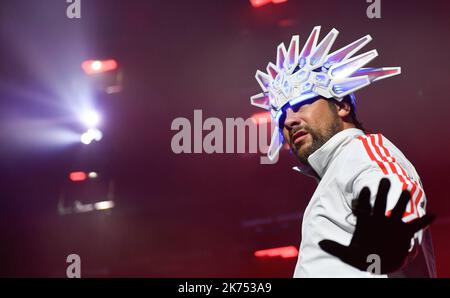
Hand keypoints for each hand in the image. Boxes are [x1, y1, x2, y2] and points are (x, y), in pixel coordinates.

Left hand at [319, 178, 435, 273]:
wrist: (377, 262)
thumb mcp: (348, 255)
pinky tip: (432, 215)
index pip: (364, 208)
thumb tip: (320, 243)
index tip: (364, 190)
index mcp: (365, 222)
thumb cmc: (362, 256)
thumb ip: (335, 248)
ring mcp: (392, 225)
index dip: (364, 199)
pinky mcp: (403, 233)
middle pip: (381, 204)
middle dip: (382, 192)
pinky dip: (424, 221)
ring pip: (398, 210)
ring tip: (406, 191)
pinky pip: (415, 226)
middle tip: (384, 179)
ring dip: (402, 202)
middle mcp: (379, 220)